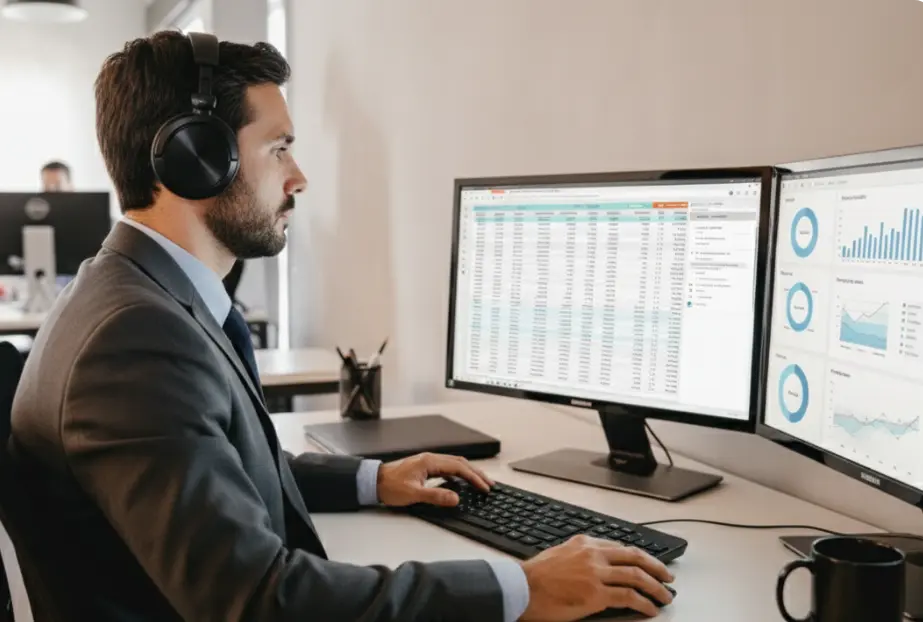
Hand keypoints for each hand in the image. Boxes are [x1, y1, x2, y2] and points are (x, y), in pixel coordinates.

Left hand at [376, 452, 493, 506]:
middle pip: (460, 463)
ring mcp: (427, 462)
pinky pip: (447, 468)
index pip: (459, 468)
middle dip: (476, 473)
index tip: (485, 487)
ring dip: (469, 472)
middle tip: (489, 484)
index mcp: (430, 462)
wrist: (373, 482)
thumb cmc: (389, 486)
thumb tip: (456, 498)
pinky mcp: (424, 468)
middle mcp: (430, 459)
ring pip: (454, 464)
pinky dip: (458, 474)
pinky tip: (461, 482)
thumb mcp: (414, 494)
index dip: (474, 478)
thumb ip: (436, 496)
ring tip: (480, 482)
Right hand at [520, 535, 673, 620]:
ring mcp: (596, 573)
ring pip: (636, 576)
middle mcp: (593, 554)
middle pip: (634, 556)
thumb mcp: (559, 554)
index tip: (647, 563)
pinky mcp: (595, 594)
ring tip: (664, 596)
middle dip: (656, 566)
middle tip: (667, 576)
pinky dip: (643, 603)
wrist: (521, 587)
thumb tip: (597, 567)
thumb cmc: (535, 576)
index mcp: (584, 542)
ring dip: (655, 587)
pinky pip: (628, 597)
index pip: (620, 547)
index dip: (638, 557)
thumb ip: (580, 556)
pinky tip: (650, 609)